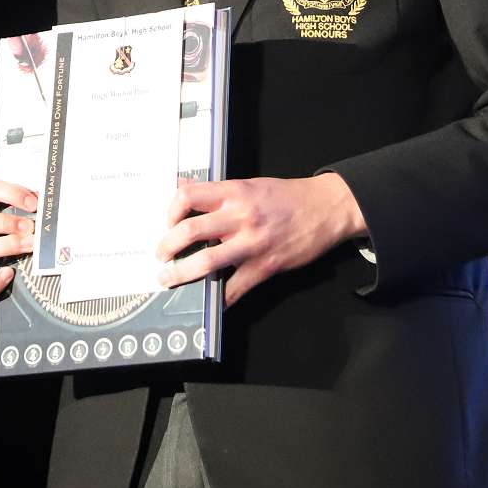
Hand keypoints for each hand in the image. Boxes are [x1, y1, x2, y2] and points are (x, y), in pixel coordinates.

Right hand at [0, 177, 37, 302]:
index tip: (34, 203)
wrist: (13, 257)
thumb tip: (55, 202)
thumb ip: (32, 207)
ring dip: (5, 246)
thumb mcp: (21, 213)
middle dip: (4, 222)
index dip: (10, 193)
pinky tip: (9, 274)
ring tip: (30, 245)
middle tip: (30, 227)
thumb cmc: (19, 228)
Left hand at [153, 172, 366, 306]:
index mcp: (234, 192)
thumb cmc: (287, 196)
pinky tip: (210, 304)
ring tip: (169, 279)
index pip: (187, 196)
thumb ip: (217, 191)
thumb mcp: (249, 184)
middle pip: (188, 231)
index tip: (167, 223)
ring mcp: (252, 244)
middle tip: (161, 255)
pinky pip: (234, 289)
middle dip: (166, 247)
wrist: (326, 208)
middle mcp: (239, 216)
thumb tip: (184, 187)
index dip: (170, 211)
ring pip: (205, 262)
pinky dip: (219, 300)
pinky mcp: (264, 266)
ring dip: (181, 274)